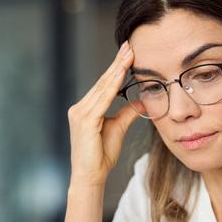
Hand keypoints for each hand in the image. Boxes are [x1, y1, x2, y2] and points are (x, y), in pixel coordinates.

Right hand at [66, 41, 143, 187]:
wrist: (90, 177)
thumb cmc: (100, 156)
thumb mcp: (118, 129)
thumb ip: (127, 113)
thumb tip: (142, 101)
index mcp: (86, 109)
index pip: (104, 85)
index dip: (116, 68)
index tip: (128, 52)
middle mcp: (79, 108)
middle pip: (102, 81)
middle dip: (117, 62)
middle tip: (129, 44)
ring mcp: (80, 113)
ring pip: (102, 87)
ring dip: (116, 69)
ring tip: (128, 53)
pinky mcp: (85, 120)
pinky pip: (102, 99)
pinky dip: (112, 85)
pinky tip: (121, 73)